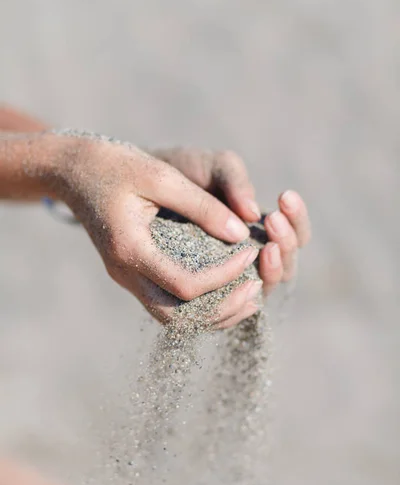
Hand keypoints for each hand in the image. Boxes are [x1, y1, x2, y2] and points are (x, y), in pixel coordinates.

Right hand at [47, 135, 309, 328]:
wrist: (74, 171)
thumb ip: (202, 206)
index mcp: (130, 249)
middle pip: (177, 318)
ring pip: (170, 319)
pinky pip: (165, 305)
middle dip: (222, 309)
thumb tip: (241, 233)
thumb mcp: (161, 176)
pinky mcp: (130, 274)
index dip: (225, 275)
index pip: (186, 285)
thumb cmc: (117, 165)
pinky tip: (221, 290)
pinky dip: (196, 306)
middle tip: (255, 288)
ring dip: (211, 315)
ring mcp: (125, 278)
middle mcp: (124, 273)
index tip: (251, 252)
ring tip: (246, 296)